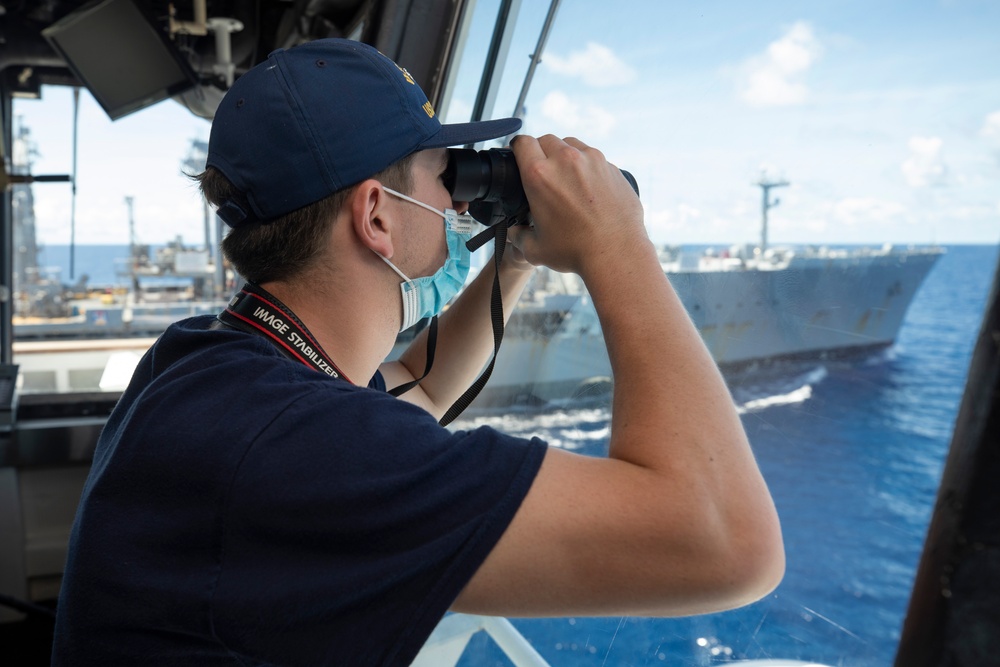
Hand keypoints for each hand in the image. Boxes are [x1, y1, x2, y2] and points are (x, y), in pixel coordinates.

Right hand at [506, 135, 644, 277]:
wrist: (616, 254)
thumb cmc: (576, 252)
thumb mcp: (535, 248)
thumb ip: (518, 235)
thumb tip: (514, 231)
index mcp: (539, 175)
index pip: (522, 143)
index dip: (517, 148)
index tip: (519, 155)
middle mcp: (565, 160)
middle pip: (546, 140)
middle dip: (541, 152)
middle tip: (543, 170)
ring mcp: (591, 160)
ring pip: (571, 144)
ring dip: (564, 155)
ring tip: (566, 177)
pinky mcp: (611, 166)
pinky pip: (593, 158)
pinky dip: (586, 166)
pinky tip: (587, 187)